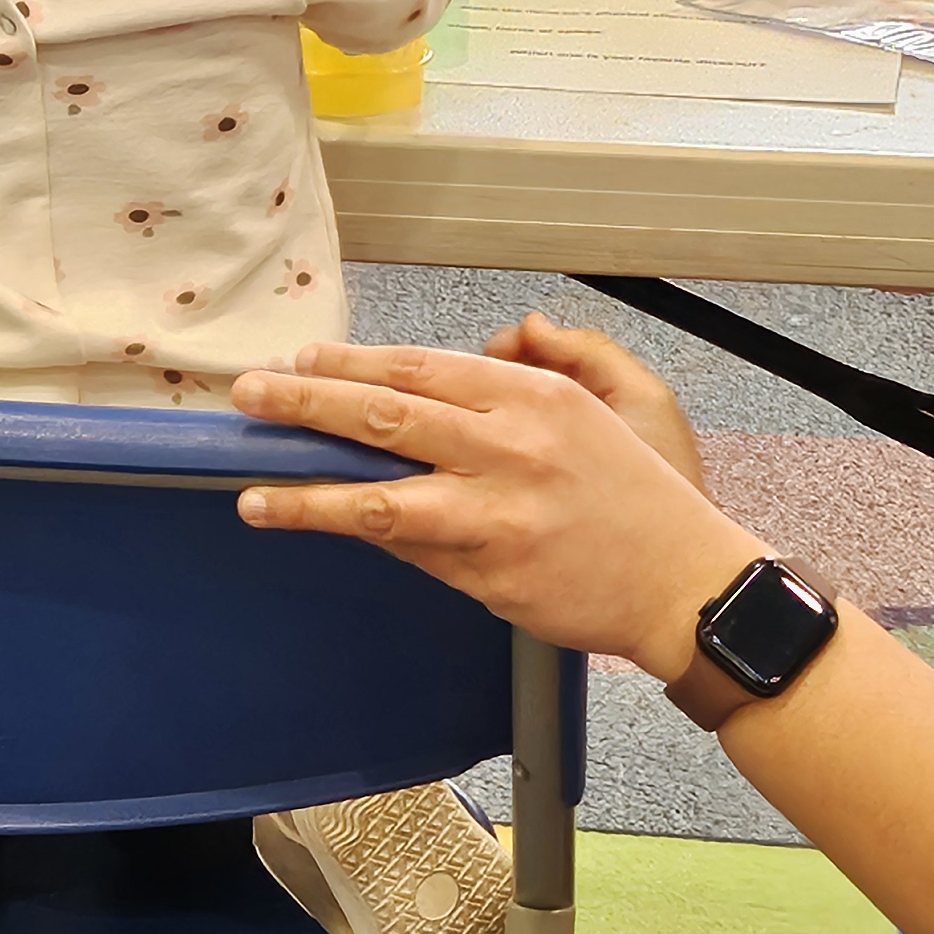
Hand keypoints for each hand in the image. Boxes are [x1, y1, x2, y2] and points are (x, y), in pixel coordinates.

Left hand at [230, 342, 765, 674]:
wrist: (684, 583)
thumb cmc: (638, 495)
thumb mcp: (604, 405)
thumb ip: (535, 368)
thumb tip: (477, 350)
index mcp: (533, 395)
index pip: (418, 366)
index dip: (351, 362)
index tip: (302, 360)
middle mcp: (509, 446)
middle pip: (384, 414)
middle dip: (305, 401)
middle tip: (249, 396)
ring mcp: (495, 514)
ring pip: (378, 496)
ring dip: (305, 493)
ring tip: (252, 492)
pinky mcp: (488, 572)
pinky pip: (408, 549)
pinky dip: (360, 537)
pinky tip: (315, 531)